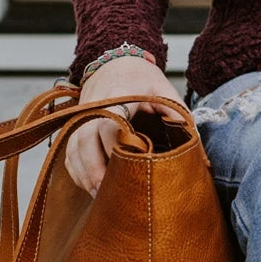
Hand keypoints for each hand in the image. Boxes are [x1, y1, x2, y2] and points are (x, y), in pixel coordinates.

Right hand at [64, 56, 184, 196]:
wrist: (116, 64)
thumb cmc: (142, 81)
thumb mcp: (163, 89)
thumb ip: (177, 112)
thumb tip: (191, 140)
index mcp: (117, 97)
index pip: (109, 123)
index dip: (116, 145)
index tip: (129, 164)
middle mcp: (92, 108)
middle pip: (85, 140)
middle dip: (95, 169)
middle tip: (107, 193)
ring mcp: (80, 118)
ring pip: (74, 149)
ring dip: (85, 174)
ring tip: (99, 197)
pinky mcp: (74, 127)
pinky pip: (69, 153)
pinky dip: (77, 171)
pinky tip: (89, 187)